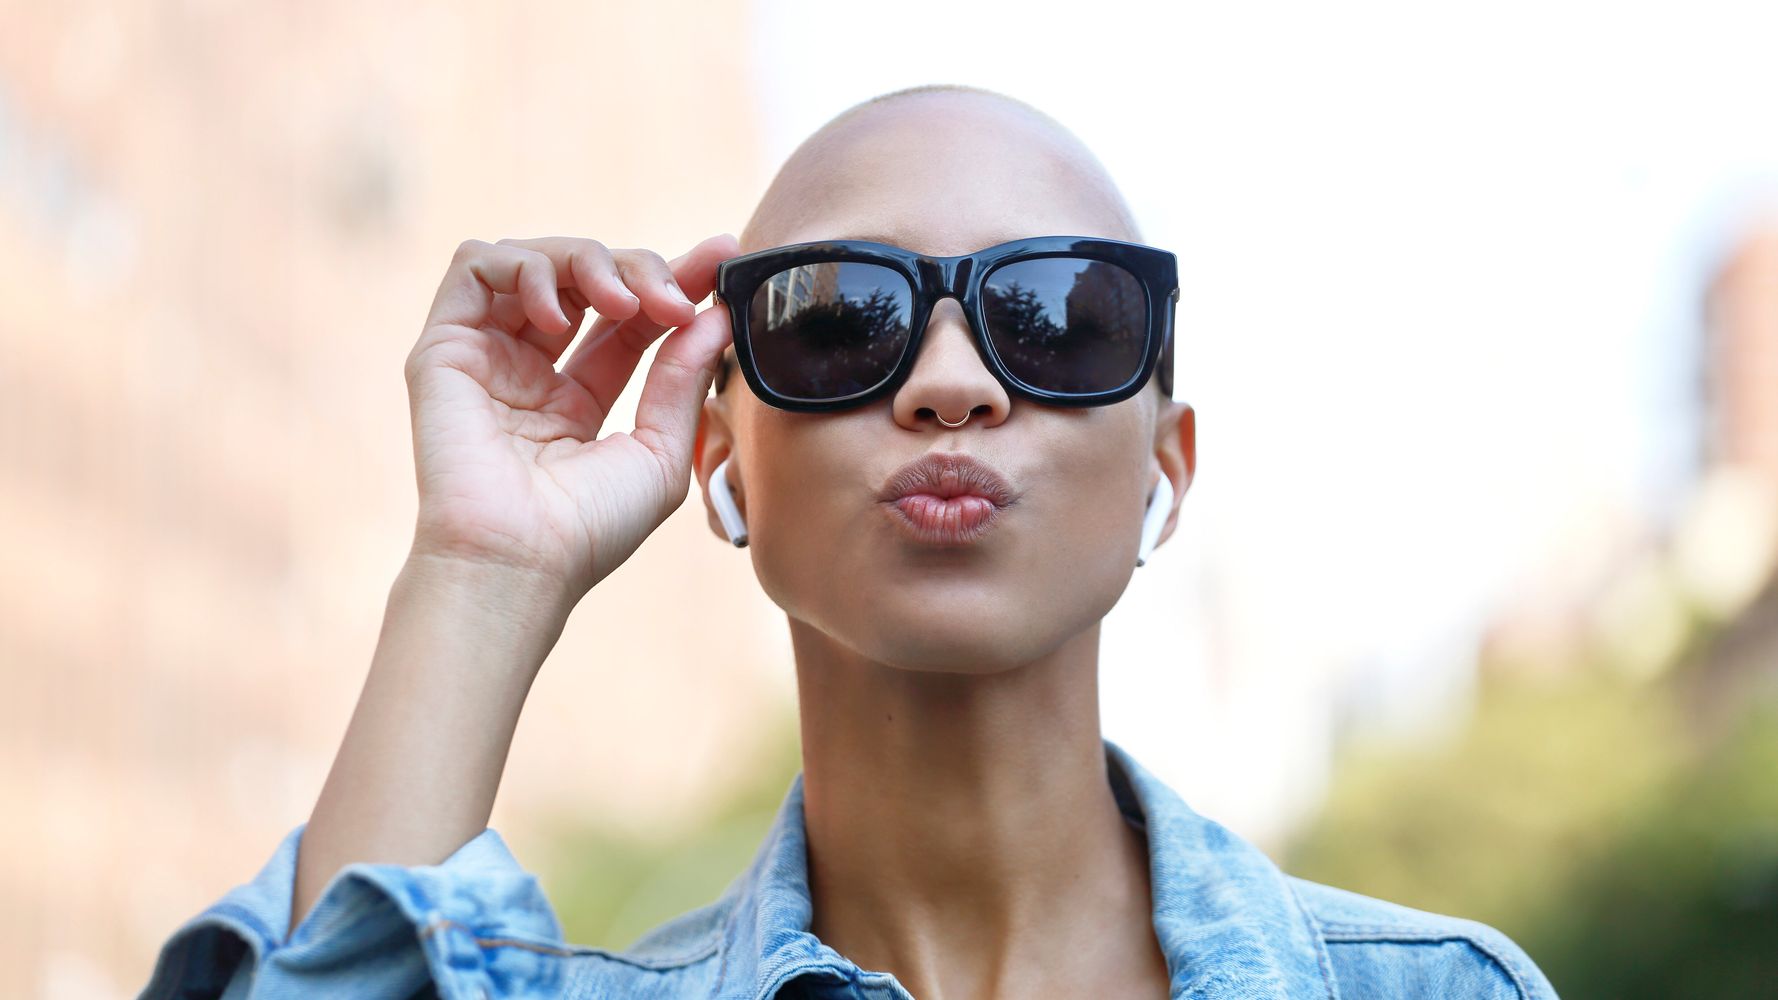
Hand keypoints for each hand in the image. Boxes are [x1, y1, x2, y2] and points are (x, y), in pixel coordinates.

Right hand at [402, 233, 739, 599]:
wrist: (519, 561)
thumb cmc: (587, 528)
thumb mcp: (659, 449)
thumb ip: (682, 377)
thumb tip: (715, 314)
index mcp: (577, 399)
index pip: (629, 318)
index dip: (673, 281)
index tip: (721, 256)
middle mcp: (528, 369)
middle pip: (588, 279)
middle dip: (640, 268)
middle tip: (675, 297)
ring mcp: (485, 354)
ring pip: (535, 257)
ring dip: (590, 262)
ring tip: (624, 303)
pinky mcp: (444, 345)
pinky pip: (477, 263)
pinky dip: (526, 267)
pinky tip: (557, 313)